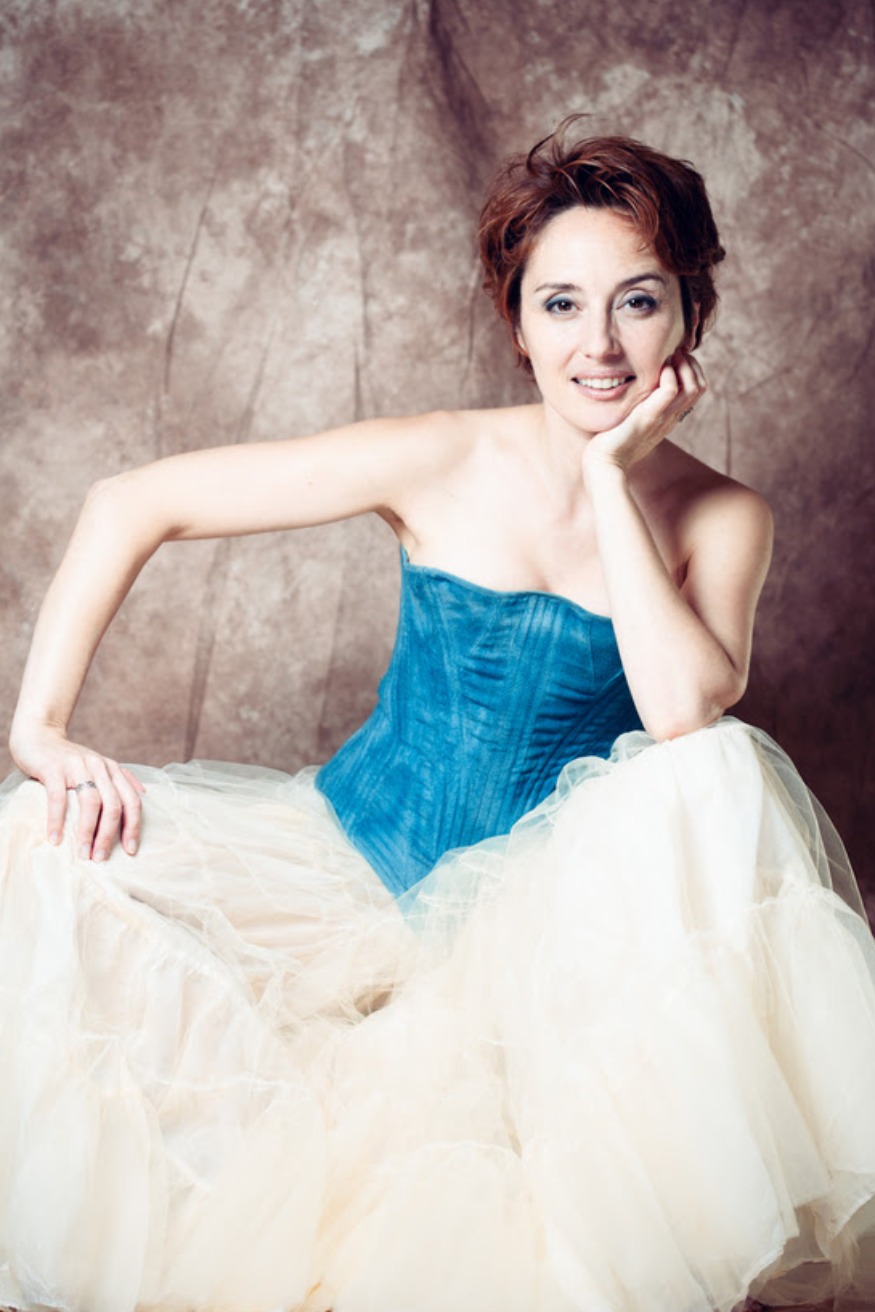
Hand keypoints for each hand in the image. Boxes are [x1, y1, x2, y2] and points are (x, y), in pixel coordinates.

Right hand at [10, 724, 144, 859]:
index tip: (131, 850)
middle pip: (114, 805)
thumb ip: (119, 778)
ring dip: (88, 831)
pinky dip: (57, 820)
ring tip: (83, 854)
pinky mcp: (54, 769)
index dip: (133, 826)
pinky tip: (56, 838)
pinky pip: (58, 798)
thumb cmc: (69, 758)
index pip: (132, 801)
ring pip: (91, 802)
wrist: (40, 736)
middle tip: (101, 858)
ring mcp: (78, 766)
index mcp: (113, 770)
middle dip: (110, 835)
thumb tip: (143, 795)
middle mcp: (99, 766)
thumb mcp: (99, 765)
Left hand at [583, 349, 705, 476]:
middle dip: (692, 364)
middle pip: (700, 387)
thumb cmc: (610, 444)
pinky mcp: (648, 417)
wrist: (603, 466)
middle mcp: (670, 418)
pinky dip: (669, 375)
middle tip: (675, 352)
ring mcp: (662, 418)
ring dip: (685, 366)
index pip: (696, 391)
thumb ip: (638, 407)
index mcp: (668, 418)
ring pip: (693, 388)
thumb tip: (631, 391)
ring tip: (670, 356)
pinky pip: (670, 391)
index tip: (675, 357)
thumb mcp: (630, 421)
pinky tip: (658, 369)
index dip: (691, 370)